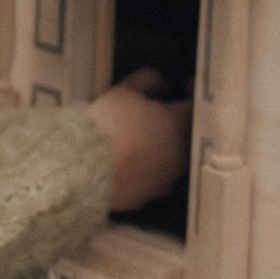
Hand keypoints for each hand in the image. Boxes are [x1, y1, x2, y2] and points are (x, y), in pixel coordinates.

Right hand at [87, 68, 191, 212]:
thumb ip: (150, 81)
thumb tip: (163, 85)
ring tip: (136, 139)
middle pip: (185, 135)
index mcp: (178, 125)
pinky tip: (125, 162)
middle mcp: (179, 155)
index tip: (184, 86)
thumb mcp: (125, 90)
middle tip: (155, 113)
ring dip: (160, 147)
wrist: (83, 168)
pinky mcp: (147, 197)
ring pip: (170, 159)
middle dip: (174, 123)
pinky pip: (152, 179)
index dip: (191, 93)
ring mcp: (164, 180)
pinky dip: (144, 169)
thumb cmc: (106, 126)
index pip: (196, 106)